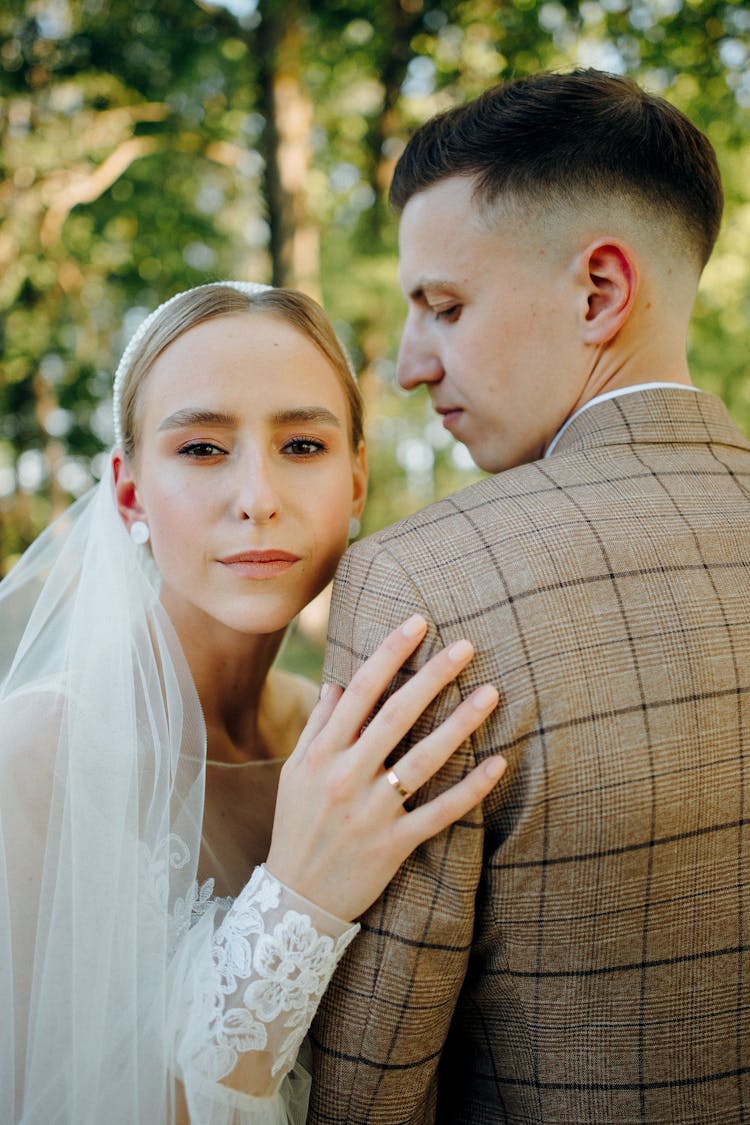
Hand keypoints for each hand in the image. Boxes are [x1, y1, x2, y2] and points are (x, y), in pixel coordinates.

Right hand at [265, 614, 504, 920]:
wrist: (294, 903)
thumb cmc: (296, 828)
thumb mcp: (294, 773)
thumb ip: (318, 727)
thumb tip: (338, 681)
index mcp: (320, 755)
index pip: (358, 692)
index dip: (388, 654)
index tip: (417, 623)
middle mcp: (344, 778)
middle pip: (395, 716)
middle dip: (431, 677)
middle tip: (466, 646)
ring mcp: (370, 813)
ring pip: (422, 760)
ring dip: (459, 724)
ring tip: (491, 693)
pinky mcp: (393, 846)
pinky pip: (439, 813)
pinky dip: (470, 789)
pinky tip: (498, 764)